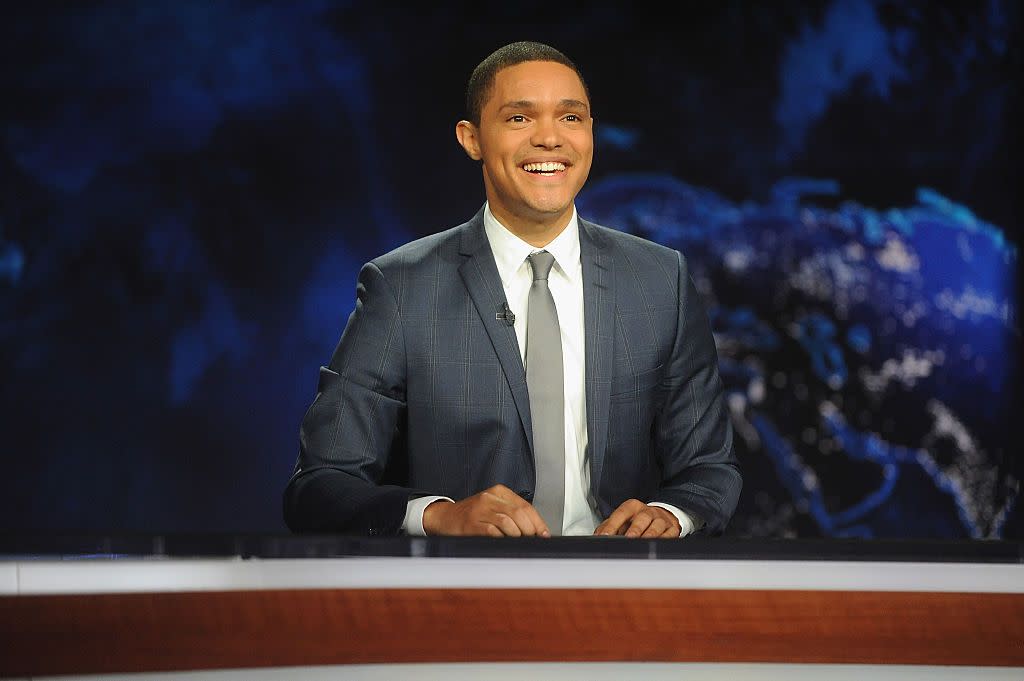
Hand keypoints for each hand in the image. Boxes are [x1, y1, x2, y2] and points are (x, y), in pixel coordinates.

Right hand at [422, 484, 551, 536]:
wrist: (445, 517)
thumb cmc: (472, 514)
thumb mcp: (493, 506)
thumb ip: (512, 513)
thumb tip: (537, 530)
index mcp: (498, 491)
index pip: (525, 506)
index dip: (538, 522)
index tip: (543, 534)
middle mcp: (489, 498)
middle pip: (519, 514)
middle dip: (530, 531)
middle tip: (532, 540)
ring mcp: (479, 510)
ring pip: (508, 523)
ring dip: (517, 537)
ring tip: (517, 542)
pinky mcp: (472, 524)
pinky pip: (493, 533)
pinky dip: (502, 540)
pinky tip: (504, 543)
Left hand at [593, 499, 680, 537]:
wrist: (661, 516)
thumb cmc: (637, 520)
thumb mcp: (621, 519)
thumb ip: (608, 527)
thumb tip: (596, 538)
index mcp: (632, 507)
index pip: (621, 513)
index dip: (612, 525)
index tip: (605, 536)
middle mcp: (647, 511)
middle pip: (642, 518)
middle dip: (634, 529)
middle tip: (627, 539)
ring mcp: (661, 520)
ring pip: (656, 527)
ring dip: (649, 536)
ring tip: (642, 545)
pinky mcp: (672, 529)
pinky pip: (669, 535)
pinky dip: (663, 541)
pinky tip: (656, 546)